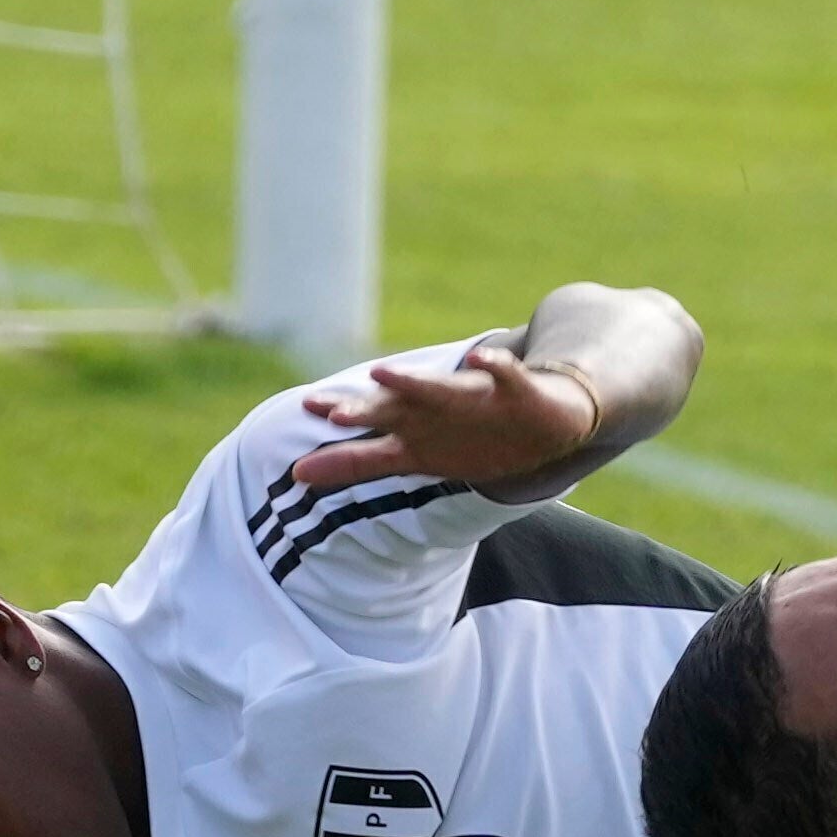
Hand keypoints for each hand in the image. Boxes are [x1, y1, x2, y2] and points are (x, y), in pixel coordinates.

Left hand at [282, 339, 604, 501]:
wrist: (542, 420)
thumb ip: (355, 462)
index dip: (339, 422)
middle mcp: (437, 410)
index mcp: (413, 428)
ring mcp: (474, 399)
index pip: (368, 426)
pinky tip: (480, 361)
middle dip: (367, 411)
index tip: (305, 409)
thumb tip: (295, 474)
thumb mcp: (410, 456)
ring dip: (414, 385)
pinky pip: (503, 377)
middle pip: (397, 411)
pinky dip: (493, 369)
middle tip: (334, 414)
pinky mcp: (513, 391)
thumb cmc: (466, 435)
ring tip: (384, 374)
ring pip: (440, 391)